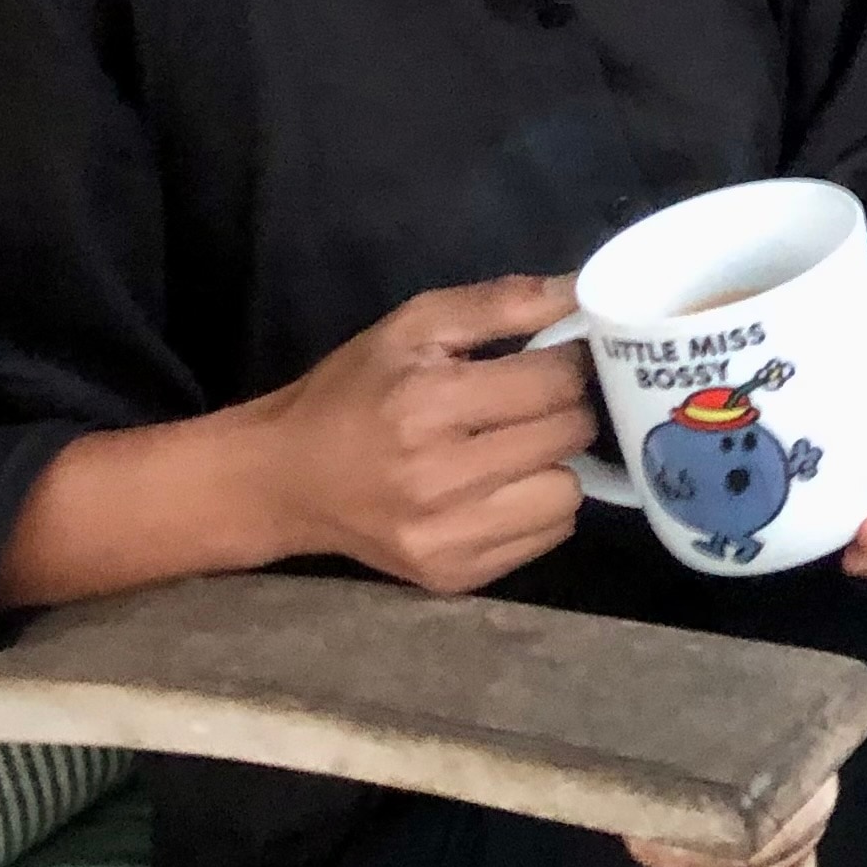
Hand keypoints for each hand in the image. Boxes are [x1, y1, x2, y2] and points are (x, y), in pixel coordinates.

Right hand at [244, 274, 594, 594]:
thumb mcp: (415, 324)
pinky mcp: (453, 575)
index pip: (555, 383)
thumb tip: (582, 291)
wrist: (284, 479)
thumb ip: (504, 302)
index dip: (567, 363)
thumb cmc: (353, 391)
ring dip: (554, 465)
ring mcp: (447, 537)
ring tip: (515, 448)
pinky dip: (536, 508)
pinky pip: (545, 537)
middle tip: (533, 402)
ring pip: (566, 494)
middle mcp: (440, 478)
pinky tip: (498, 487)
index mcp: (429, 404)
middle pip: (569, 436)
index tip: (553, 359)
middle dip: (563, 409)